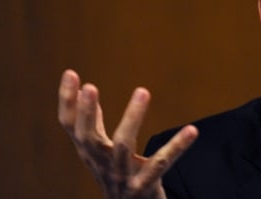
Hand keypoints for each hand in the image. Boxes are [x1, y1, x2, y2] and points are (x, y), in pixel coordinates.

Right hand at [58, 69, 198, 198]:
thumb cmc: (118, 177)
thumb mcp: (102, 152)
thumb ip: (96, 124)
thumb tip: (87, 92)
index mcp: (90, 153)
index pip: (71, 126)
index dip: (67, 101)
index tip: (71, 73)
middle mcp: (101, 165)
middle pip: (88, 138)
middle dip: (86, 113)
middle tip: (90, 87)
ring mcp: (122, 177)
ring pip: (123, 146)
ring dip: (132, 118)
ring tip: (142, 91)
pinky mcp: (144, 187)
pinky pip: (161, 163)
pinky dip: (177, 146)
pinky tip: (192, 130)